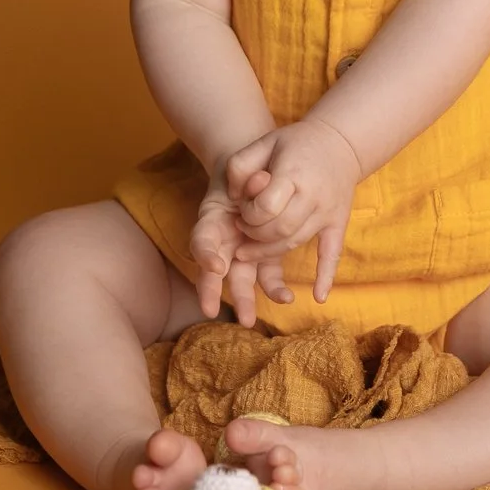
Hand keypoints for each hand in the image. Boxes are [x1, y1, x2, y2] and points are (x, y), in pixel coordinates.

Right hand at [187, 165, 294, 327]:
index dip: (205, 254)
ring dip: (244, 299)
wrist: (262, 172)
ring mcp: (244, 251)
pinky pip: (268, 275)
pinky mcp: (266, 257)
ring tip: (249, 319)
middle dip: (211, 291)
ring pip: (240, 278)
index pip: (202, 240)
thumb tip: (262, 182)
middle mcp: (224, 240)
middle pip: (215, 269)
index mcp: (212, 219)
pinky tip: (287, 297)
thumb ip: (251, 178)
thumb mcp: (244, 169)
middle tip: (210, 311)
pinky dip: (275, 288)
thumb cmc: (247, 171)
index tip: (216, 266)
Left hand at [223, 118, 359, 301]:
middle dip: (254, 236)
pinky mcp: (338, 222)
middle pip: (278, 230)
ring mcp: (327, 211)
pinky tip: (319, 297)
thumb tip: (232, 195)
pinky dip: (326, 276)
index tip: (241, 213)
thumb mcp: (264, 142)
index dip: (248, 216)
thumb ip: (240, 165)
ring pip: (295, 242)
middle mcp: (313, 195)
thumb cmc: (295, 143)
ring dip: (269, 252)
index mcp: (293, 173)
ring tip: (249, 251)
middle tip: (242, 231)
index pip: (265, 208)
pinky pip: (333, 253)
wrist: (340, 141)